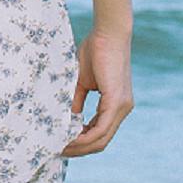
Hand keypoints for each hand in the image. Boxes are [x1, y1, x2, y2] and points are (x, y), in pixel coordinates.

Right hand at [65, 26, 131, 155]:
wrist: (108, 32)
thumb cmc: (96, 51)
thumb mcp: (83, 82)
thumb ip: (77, 101)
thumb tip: (68, 120)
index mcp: (116, 105)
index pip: (101, 133)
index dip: (82, 142)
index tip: (63, 143)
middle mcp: (123, 109)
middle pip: (101, 142)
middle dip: (79, 149)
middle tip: (59, 149)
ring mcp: (122, 106)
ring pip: (101, 139)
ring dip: (80, 146)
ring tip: (61, 146)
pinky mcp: (116, 101)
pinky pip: (101, 128)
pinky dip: (85, 136)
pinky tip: (70, 137)